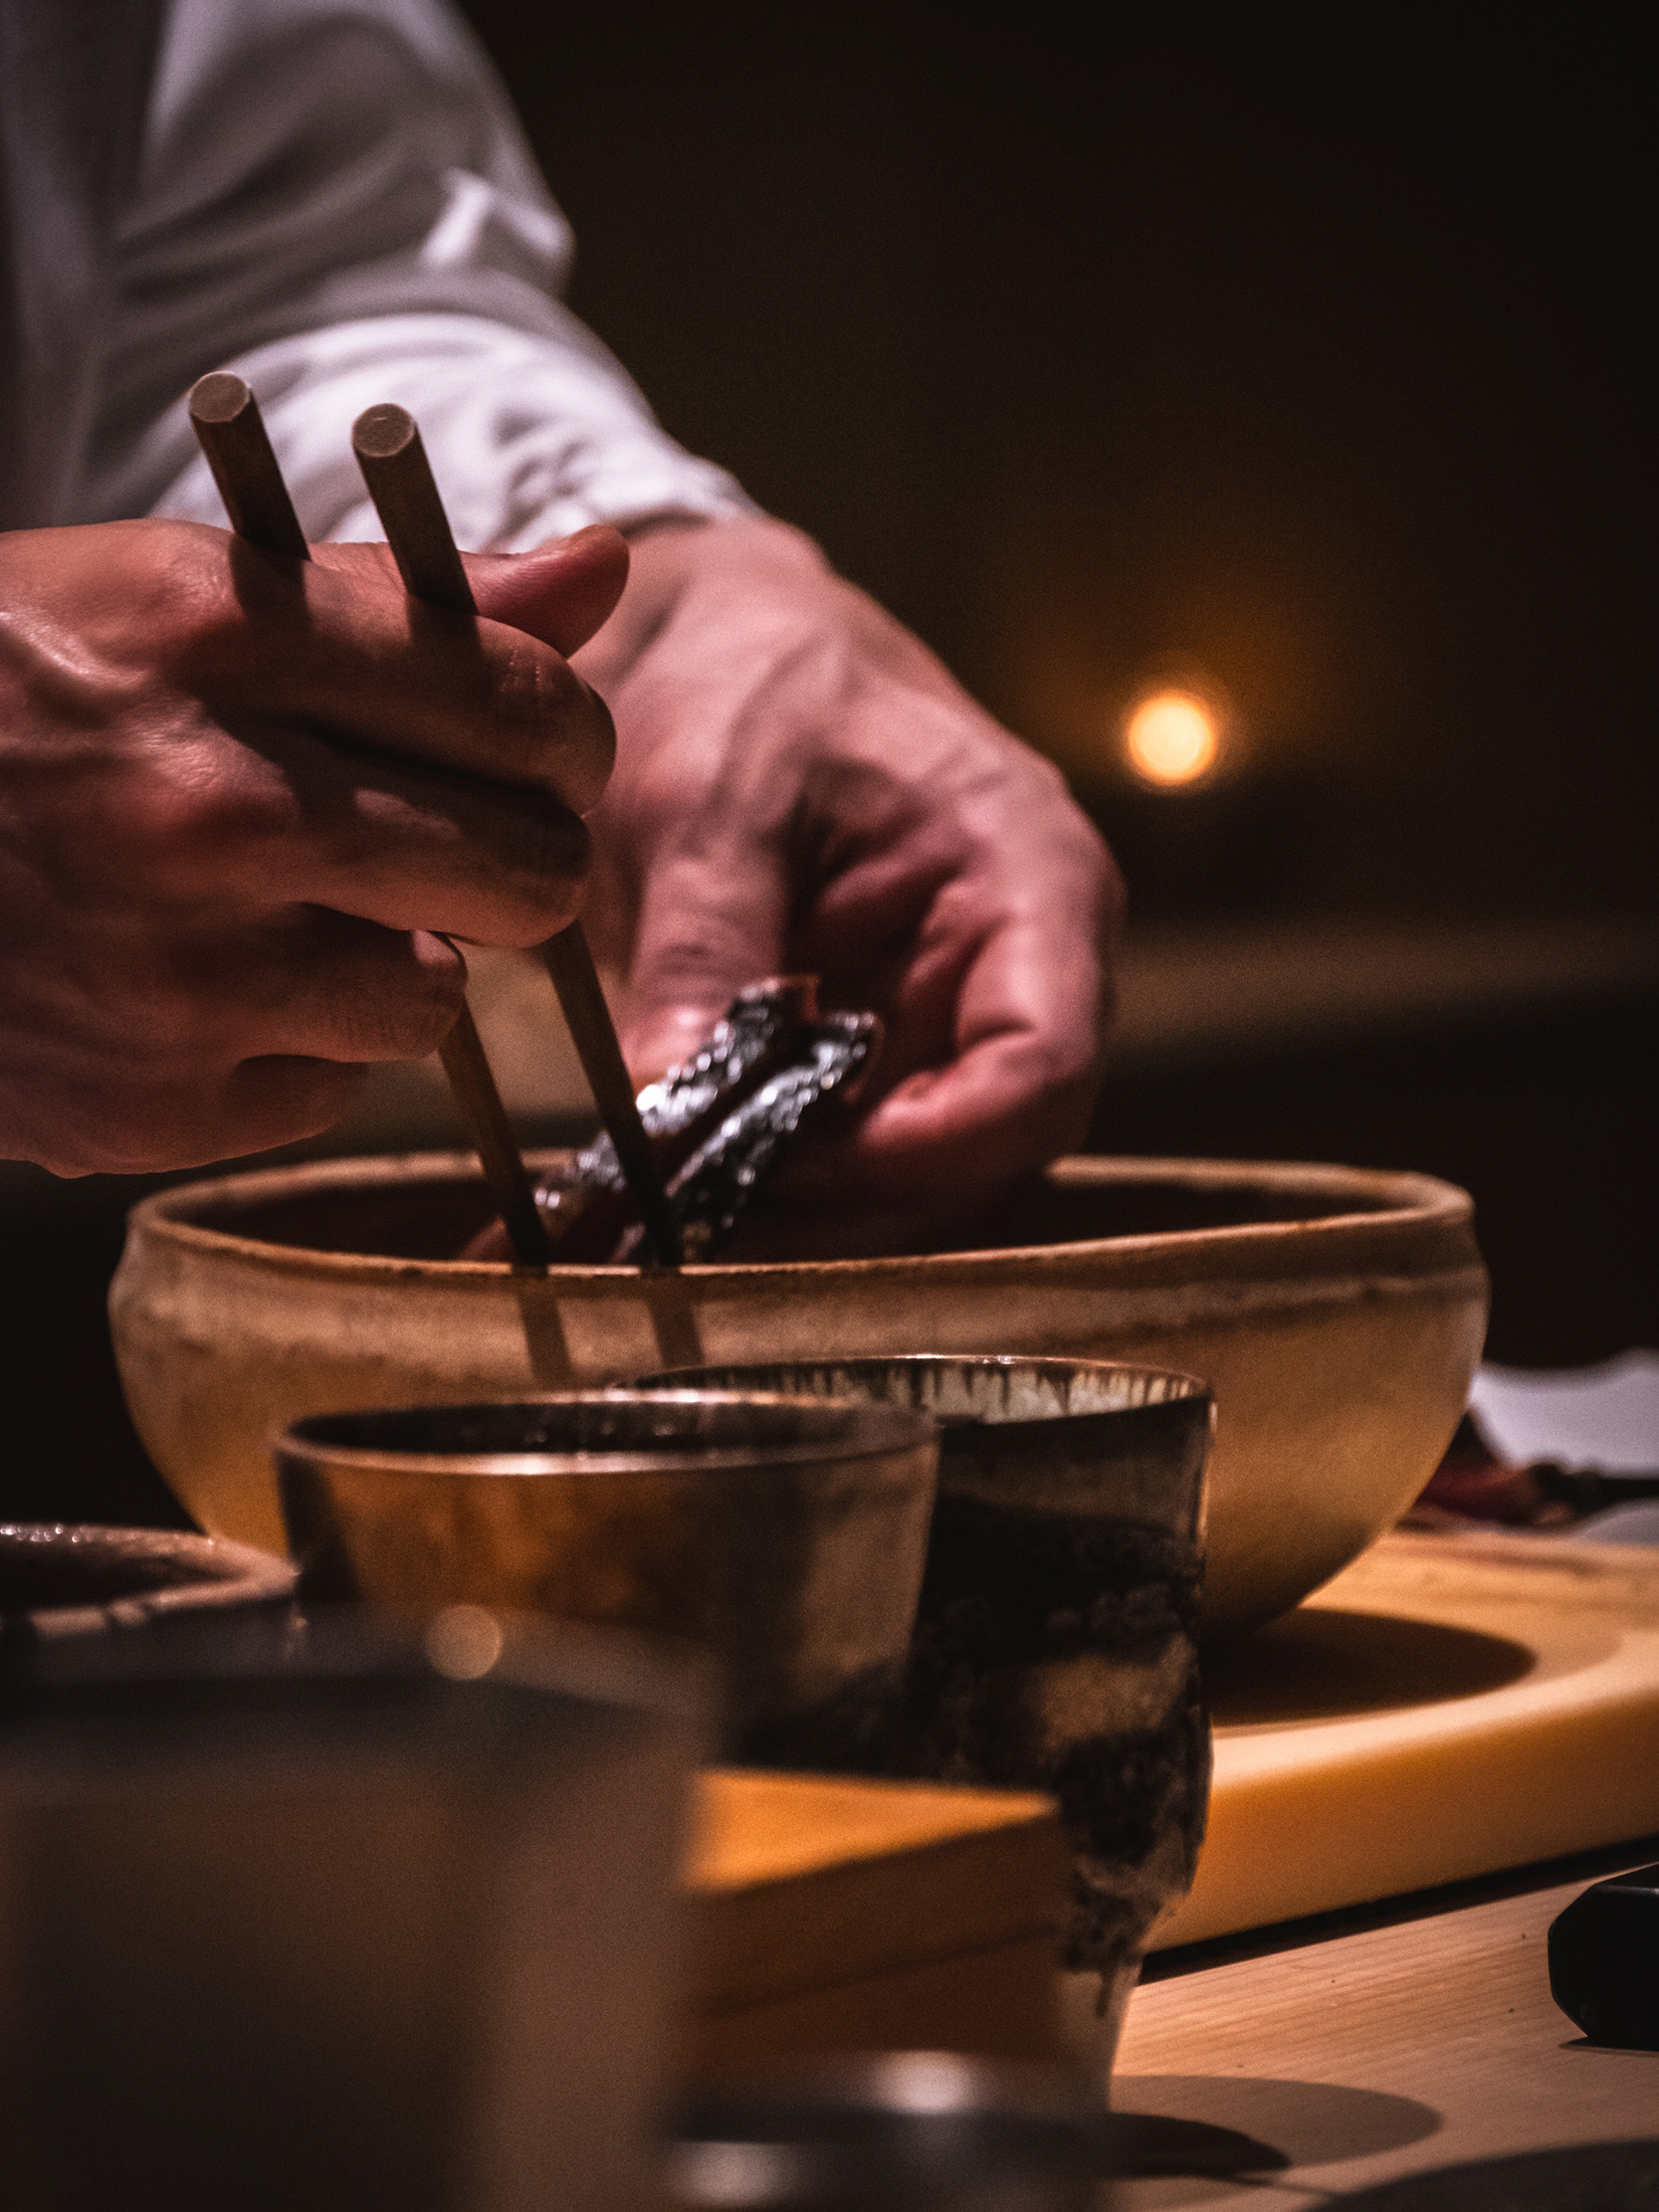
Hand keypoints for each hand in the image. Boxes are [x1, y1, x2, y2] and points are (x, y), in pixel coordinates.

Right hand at [0, 517, 624, 1172]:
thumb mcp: (163, 595)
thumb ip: (398, 599)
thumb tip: (604, 570)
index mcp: (216, 636)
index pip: (524, 705)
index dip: (566, 737)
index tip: (543, 750)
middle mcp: (211, 804)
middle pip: (531, 872)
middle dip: (518, 856)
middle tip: (455, 839)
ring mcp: (180, 971)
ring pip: (439, 998)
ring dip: (394, 957)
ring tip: (281, 909)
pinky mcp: (151, 1102)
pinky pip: (334, 1087)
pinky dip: (292, 1045)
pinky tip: (193, 983)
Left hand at [573, 518, 1120, 1250]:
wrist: (721, 644)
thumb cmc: (745, 680)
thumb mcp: (706, 797)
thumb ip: (698, 947)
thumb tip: (668, 1111)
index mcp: (1031, 880)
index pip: (1041, 1069)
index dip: (928, 1150)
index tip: (783, 1168)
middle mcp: (1020, 973)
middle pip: (975, 1155)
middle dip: (832, 1210)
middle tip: (677, 1234)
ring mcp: (953, 1024)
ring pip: (905, 1181)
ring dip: (781, 1222)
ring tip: (636, 1235)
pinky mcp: (879, 1057)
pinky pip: (839, 1157)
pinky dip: (750, 1189)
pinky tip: (642, 1209)